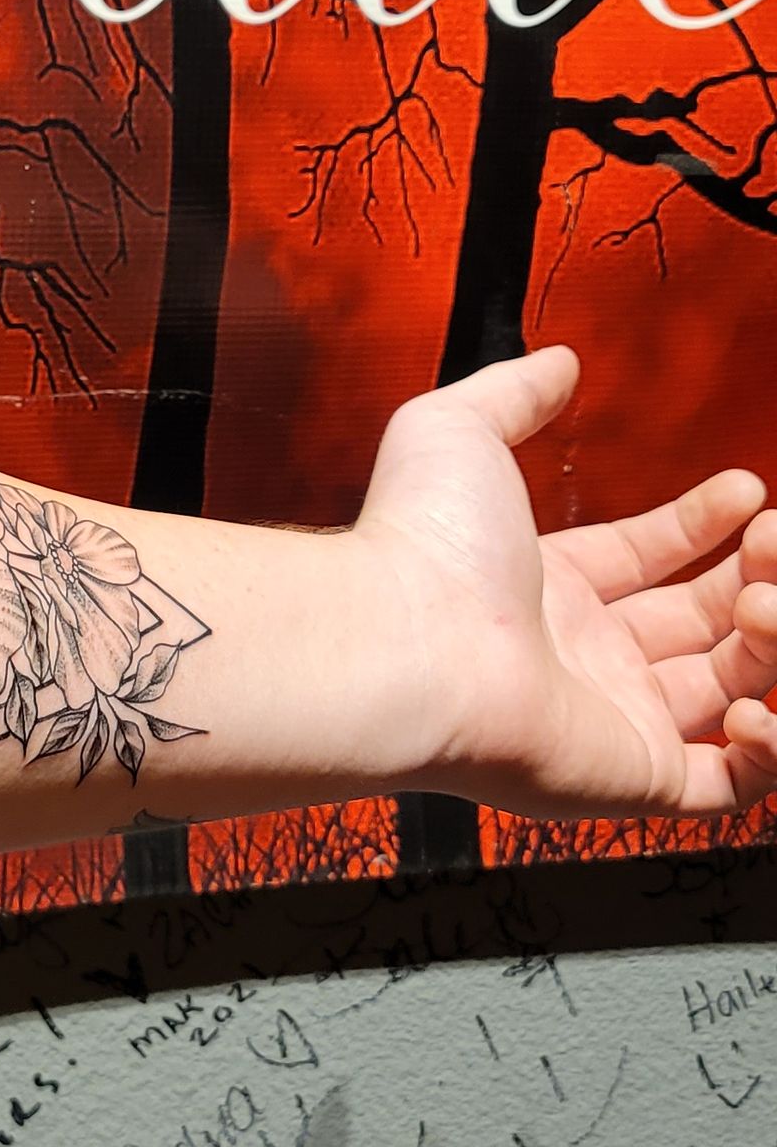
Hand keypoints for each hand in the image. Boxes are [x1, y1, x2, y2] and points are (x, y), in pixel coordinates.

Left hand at [352, 346, 776, 818]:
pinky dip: (767, 744)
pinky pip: (730, 785)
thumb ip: (514, 391)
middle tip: (773, 543)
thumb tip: (562, 361)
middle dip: (756, 577)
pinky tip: (753, 694)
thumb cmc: (423, 546)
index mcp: (550, 587)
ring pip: (729, 692)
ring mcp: (611, 723)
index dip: (702, 522)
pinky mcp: (634, 779)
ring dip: (770, 643)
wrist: (407, 644)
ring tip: (764, 600)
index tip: (748, 491)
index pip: (648, 556)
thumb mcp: (460, 429)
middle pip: (701, 623)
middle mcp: (583, 658)